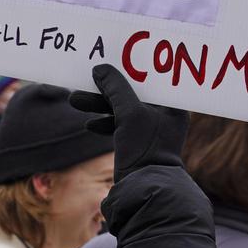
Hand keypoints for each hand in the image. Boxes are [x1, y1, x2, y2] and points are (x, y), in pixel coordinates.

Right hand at [69, 63, 188, 180]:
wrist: (144, 190)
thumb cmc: (145, 149)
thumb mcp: (129, 113)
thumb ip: (115, 87)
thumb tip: (100, 68)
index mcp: (172, 104)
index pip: (150, 76)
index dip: (129, 66)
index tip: (110, 57)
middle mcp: (164, 114)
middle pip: (132, 91)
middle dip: (106, 88)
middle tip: (85, 79)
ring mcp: (151, 129)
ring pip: (122, 108)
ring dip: (99, 104)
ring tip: (75, 101)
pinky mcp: (138, 142)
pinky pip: (119, 124)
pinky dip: (104, 121)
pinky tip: (90, 125)